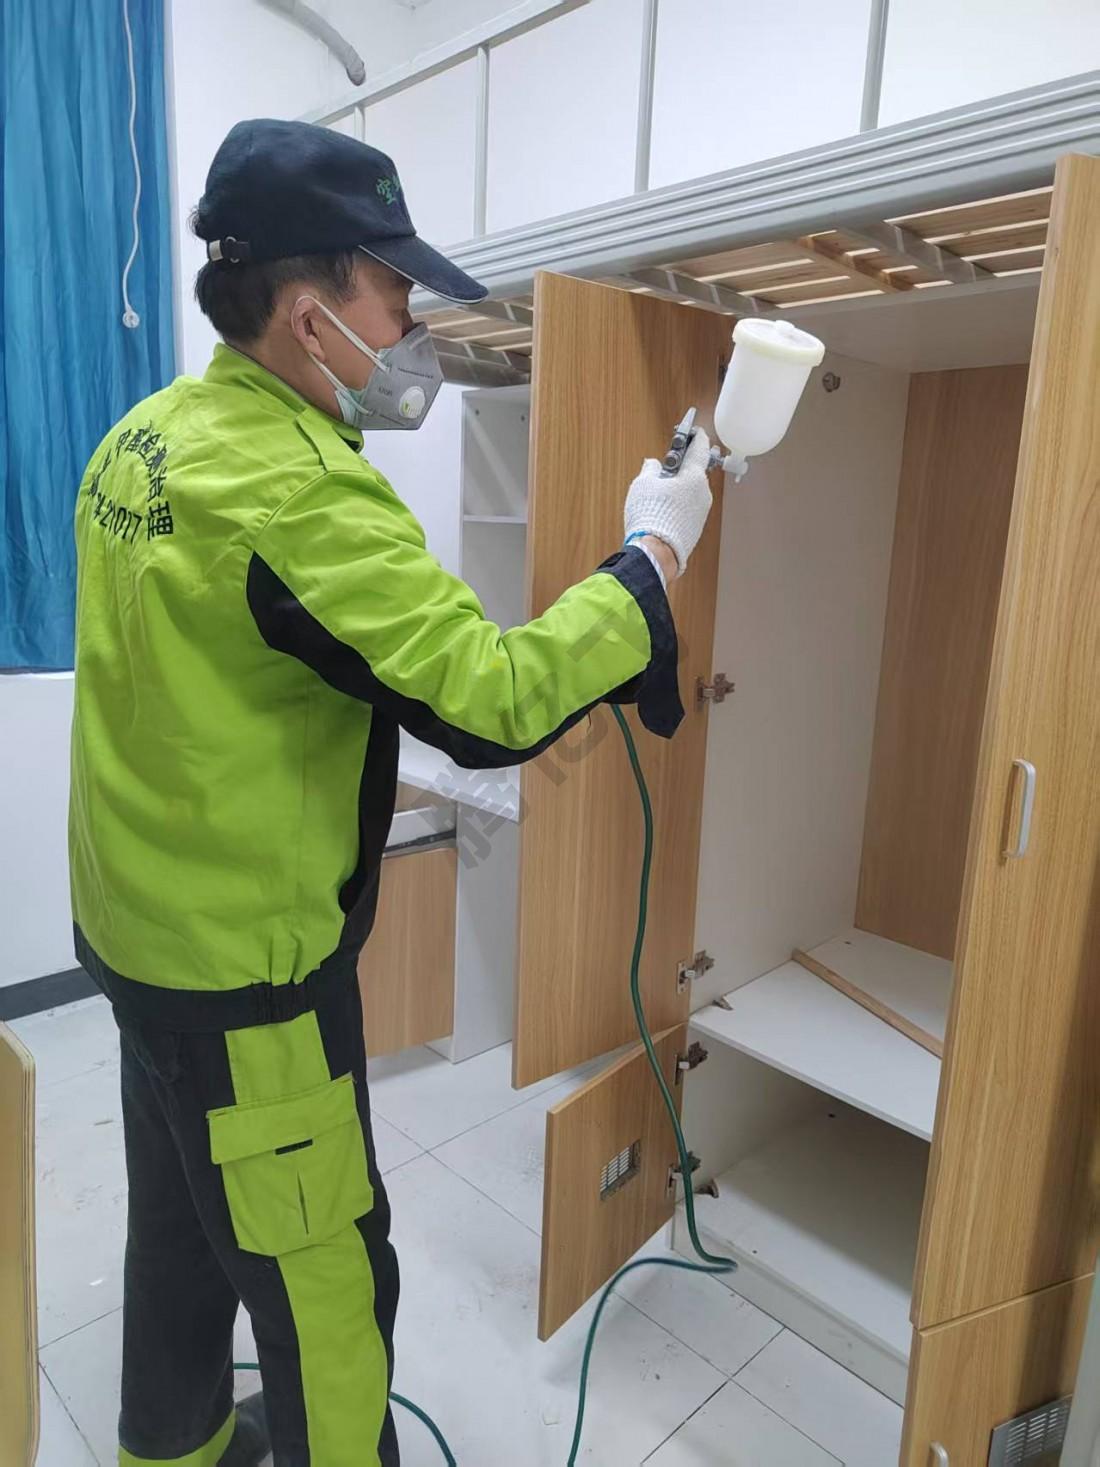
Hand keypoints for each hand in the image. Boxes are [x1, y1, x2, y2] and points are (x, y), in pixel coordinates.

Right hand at [623, 426, 712, 576]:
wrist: (655, 553)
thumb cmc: (650, 516)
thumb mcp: (643, 484)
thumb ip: (651, 469)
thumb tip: (653, 465)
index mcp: (694, 477)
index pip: (699, 448)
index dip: (695, 436)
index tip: (692, 431)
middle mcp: (703, 493)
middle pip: (694, 472)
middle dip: (681, 467)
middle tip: (665, 466)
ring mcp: (702, 512)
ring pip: (691, 492)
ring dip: (679, 488)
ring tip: (659, 493)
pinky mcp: (697, 527)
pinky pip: (689, 508)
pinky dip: (679, 504)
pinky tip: (663, 509)